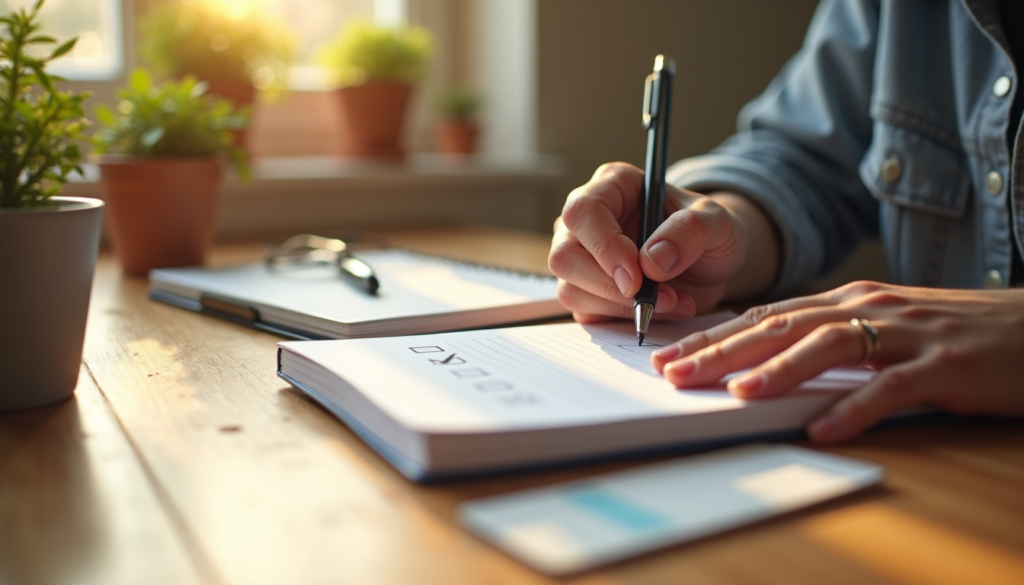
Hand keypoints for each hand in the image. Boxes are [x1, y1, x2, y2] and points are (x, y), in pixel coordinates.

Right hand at [548, 162, 776, 322]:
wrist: (711, 262)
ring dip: (621, 307)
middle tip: (657, 299)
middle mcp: (587, 221)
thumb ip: (690, 231)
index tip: (636, 277)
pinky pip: (586, 313)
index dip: (604, 246)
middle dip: (609, 286)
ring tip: (671, 301)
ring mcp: (581, 258)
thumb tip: (651, 261)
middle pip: (565, 256)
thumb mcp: (717, 221)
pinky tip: (660, 310)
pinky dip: (623, 319)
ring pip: (570, 289)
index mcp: (613, 186)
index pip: (583, 212)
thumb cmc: (708, 231)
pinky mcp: (586, 291)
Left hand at [651, 281, 1023, 441]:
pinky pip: (892, 387)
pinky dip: (855, 406)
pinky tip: (823, 427)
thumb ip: (829, 340)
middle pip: (782, 325)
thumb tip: (764, 362)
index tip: (669, 356)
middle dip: (723, 350)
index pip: (767, 315)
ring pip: (828, 344)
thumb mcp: (881, 330)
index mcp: (849, 300)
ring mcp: (906, 333)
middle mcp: (869, 308)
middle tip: (674, 372)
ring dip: (778, 369)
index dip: (714, 336)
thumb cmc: (952, 334)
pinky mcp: (944, 364)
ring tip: (735, 393)